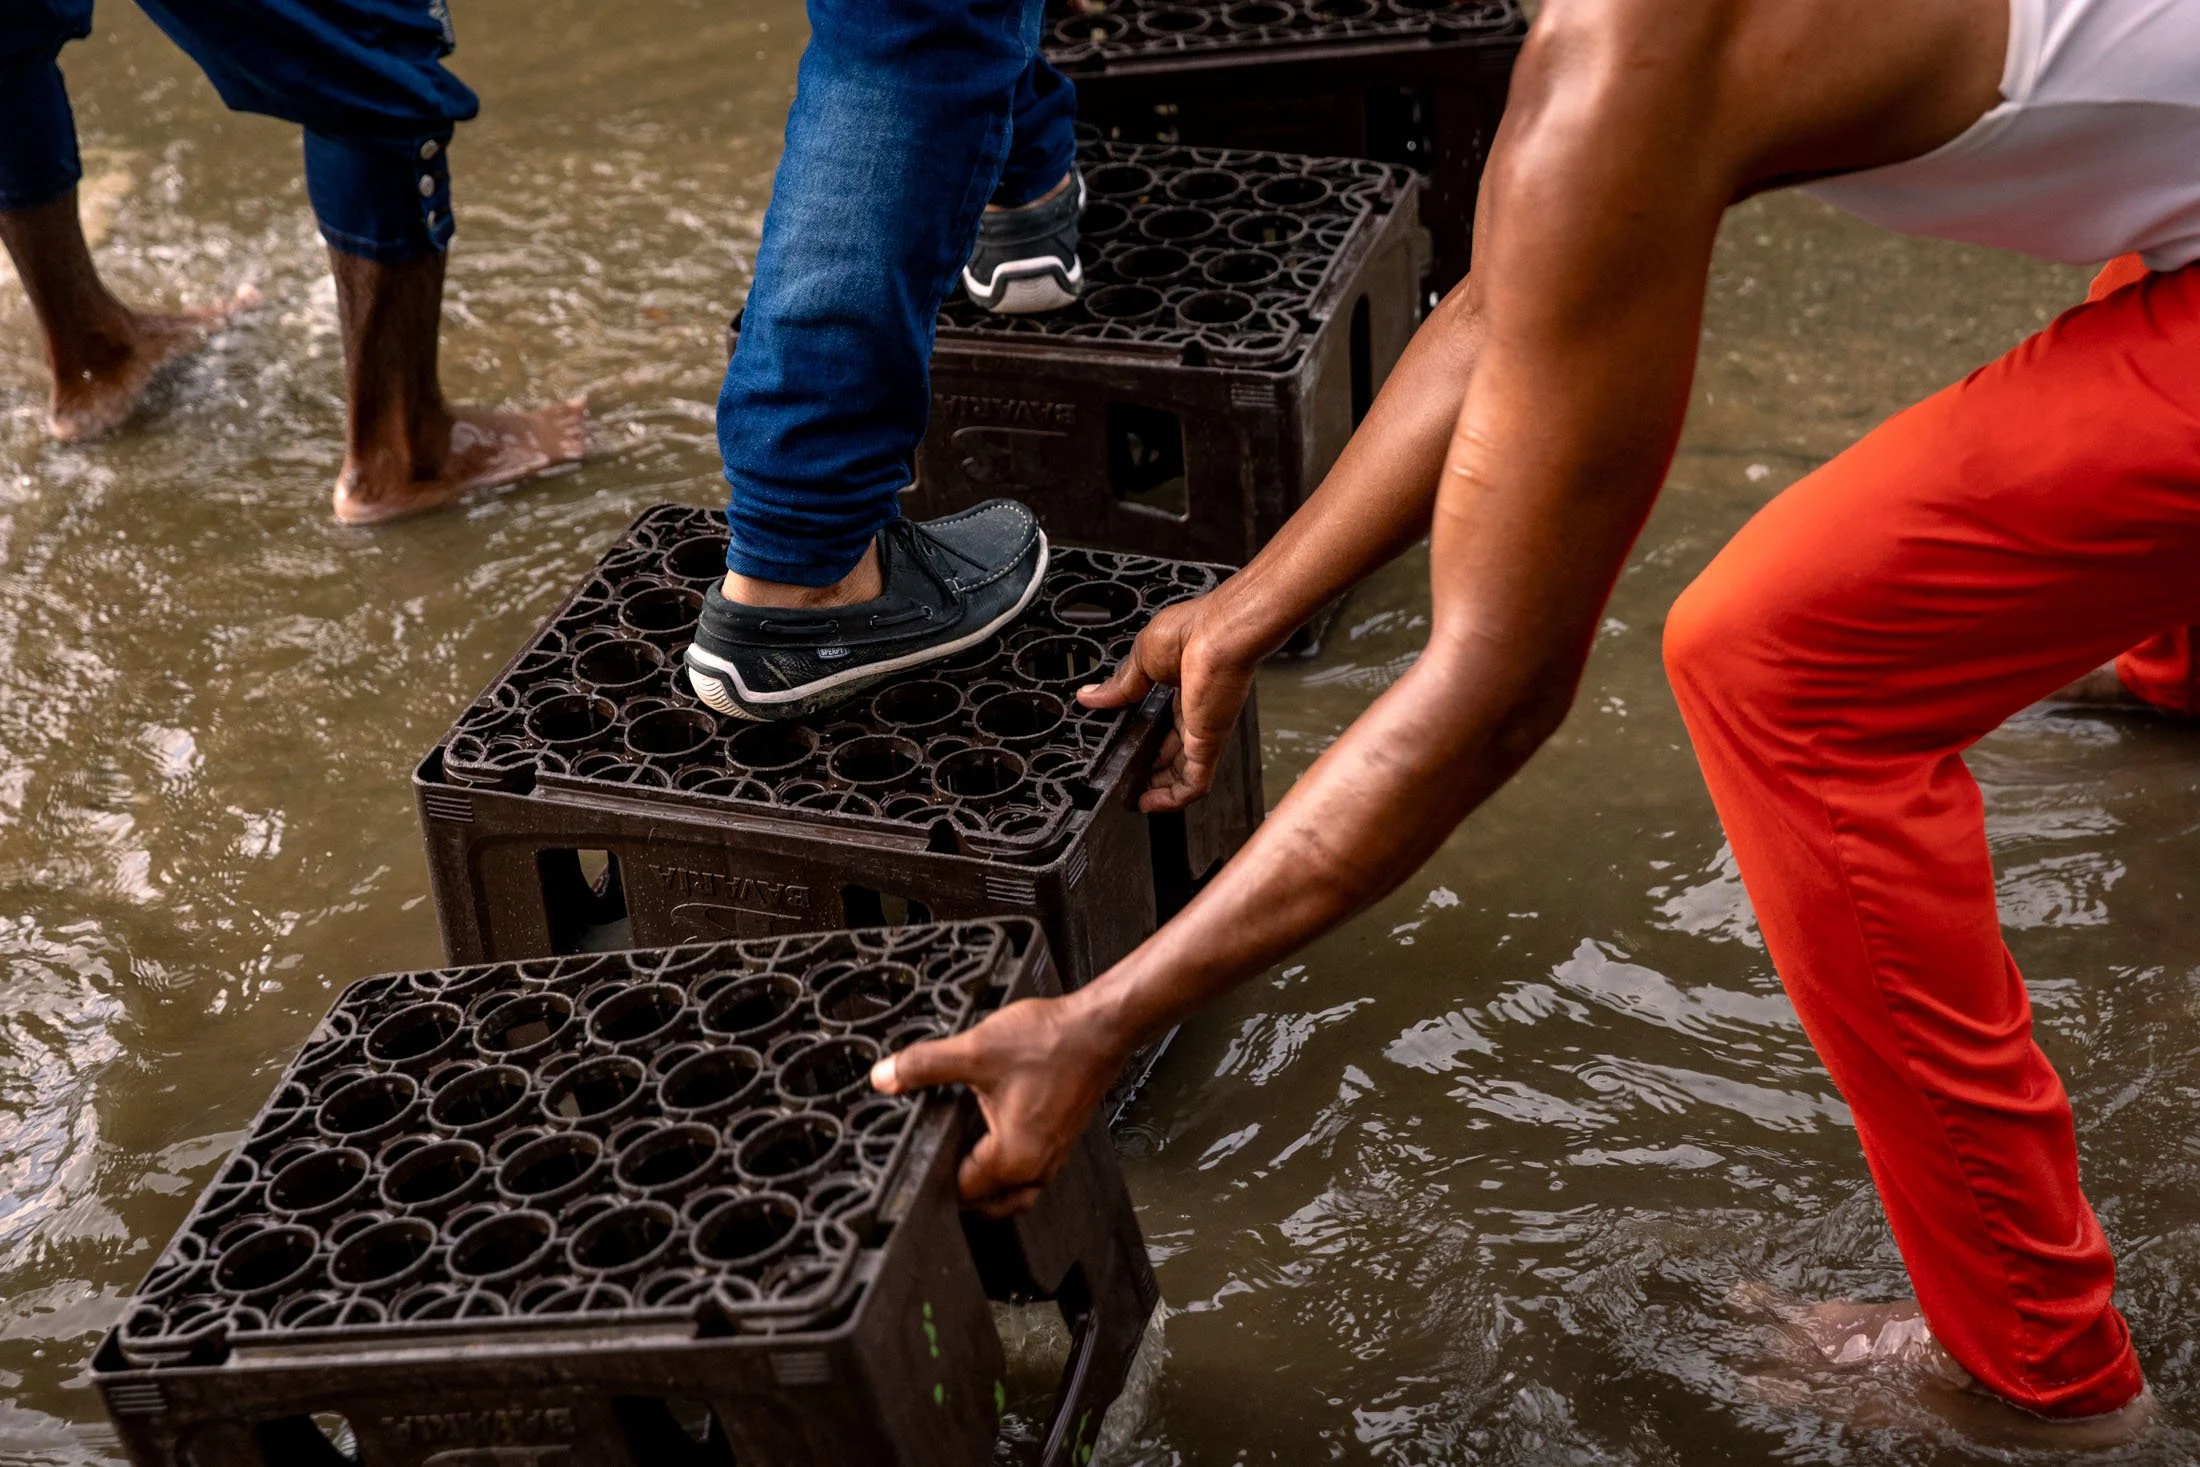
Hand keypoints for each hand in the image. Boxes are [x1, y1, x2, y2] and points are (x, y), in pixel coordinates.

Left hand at [870, 995, 1126, 1216]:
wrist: (1099, 1028)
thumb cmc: (1050, 1044)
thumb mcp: (975, 1051)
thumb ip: (924, 1066)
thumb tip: (885, 1077)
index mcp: (1014, 1157)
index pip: (965, 1193)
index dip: (936, 1179)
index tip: (920, 1160)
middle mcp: (1038, 1165)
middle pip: (994, 1203)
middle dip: (966, 1192)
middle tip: (939, 1166)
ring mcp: (1056, 1153)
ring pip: (1018, 1190)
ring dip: (992, 1183)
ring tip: (966, 1158)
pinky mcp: (1065, 1137)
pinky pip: (1033, 1169)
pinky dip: (1013, 1165)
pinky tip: (998, 1134)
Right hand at [1075, 593, 1257, 811]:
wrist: (1221, 633)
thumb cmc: (1195, 629)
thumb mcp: (1142, 657)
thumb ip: (1119, 685)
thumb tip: (1090, 696)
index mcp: (1182, 687)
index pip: (1165, 724)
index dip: (1147, 740)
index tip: (1127, 749)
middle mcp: (1197, 712)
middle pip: (1173, 751)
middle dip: (1151, 769)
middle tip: (1129, 780)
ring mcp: (1204, 731)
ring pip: (1183, 773)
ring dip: (1160, 790)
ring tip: (1136, 799)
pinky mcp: (1209, 744)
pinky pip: (1194, 783)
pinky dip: (1173, 798)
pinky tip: (1152, 804)